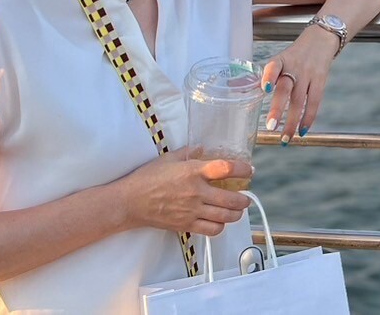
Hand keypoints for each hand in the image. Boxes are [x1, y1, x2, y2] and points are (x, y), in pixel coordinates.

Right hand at [114, 148, 251, 235]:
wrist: (130, 202)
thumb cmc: (147, 178)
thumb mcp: (168, 158)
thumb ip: (188, 152)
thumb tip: (201, 148)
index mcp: (193, 171)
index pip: (226, 168)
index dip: (243, 170)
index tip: (249, 171)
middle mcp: (197, 192)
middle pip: (232, 198)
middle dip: (244, 199)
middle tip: (246, 197)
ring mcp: (193, 210)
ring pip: (225, 216)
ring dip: (236, 214)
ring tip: (238, 210)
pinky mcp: (187, 225)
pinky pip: (211, 229)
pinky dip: (220, 227)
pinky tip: (220, 222)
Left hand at [260, 26, 339, 142]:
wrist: (321, 39)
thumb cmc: (296, 55)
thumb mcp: (281, 59)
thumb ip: (268, 76)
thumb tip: (241, 91)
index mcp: (280, 60)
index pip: (273, 67)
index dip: (269, 77)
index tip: (264, 89)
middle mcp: (294, 67)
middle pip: (286, 89)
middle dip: (277, 109)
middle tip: (271, 126)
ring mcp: (308, 74)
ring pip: (300, 100)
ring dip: (292, 121)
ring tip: (285, 138)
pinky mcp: (320, 80)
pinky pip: (315, 102)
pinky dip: (308, 118)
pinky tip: (302, 131)